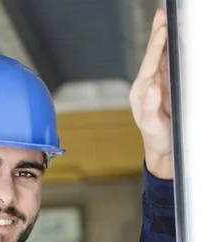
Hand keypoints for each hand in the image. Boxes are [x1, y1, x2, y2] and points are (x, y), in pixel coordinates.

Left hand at [129, 9, 171, 178]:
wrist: (163, 149)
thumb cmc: (156, 138)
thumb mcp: (152, 126)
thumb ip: (150, 108)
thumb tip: (151, 87)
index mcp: (140, 91)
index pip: (149, 63)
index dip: (156, 44)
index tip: (162, 27)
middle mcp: (147, 84)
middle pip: (154, 54)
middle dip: (159, 34)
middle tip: (163, 14)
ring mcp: (158, 83)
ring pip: (163, 56)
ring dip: (168, 39)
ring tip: (171, 20)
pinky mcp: (167, 86)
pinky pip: (171, 65)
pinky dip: (175, 51)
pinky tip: (179, 40)